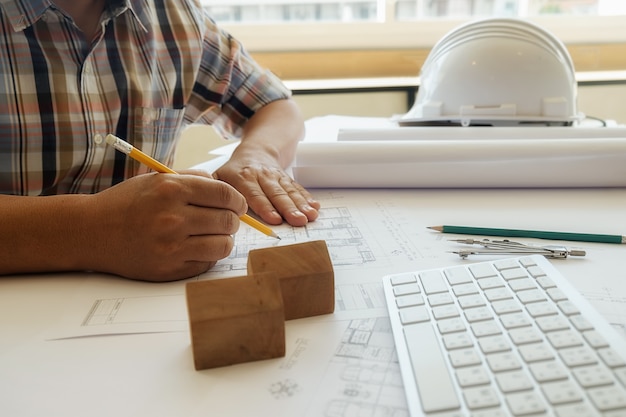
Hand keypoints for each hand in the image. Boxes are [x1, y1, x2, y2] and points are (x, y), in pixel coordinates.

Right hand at [88, 172, 246, 280]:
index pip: (225, 194)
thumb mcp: (157, 180)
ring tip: (214, 235)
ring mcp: (171, 246)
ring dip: (224, 239)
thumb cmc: (127, 203)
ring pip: (223, 245)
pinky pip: (207, 263)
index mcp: (171, 190)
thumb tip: (227, 191)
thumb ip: (193, 179)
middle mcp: (173, 218)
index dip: (238, 200)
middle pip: (228, 220)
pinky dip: (208, 255)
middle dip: (232, 220)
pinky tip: (197, 247)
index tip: (238, 205)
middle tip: (226, 220)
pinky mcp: (169, 269)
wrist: (92, 232)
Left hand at [215, 155, 319, 226]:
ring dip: (301, 205)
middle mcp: (261, 175)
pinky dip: (307, 198)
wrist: (257, 149)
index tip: (274, 219)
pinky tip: (315, 207)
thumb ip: (212, 191)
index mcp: (241, 177)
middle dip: (288, 208)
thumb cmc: (234, 172)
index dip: (264, 206)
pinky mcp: (288, 179)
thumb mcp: (218, 176)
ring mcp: (276, 177)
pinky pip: (298, 188)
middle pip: (275, 193)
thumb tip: (206, 210)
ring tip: (310, 216)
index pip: (254, 194)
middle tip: (298, 221)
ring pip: (289, 191)